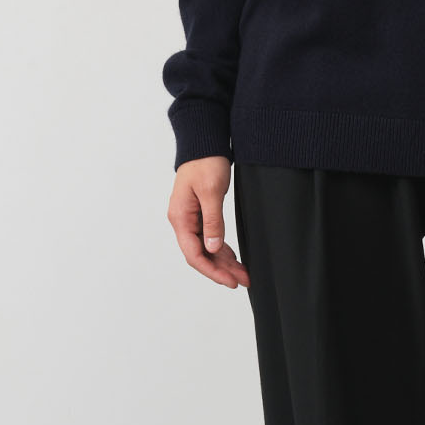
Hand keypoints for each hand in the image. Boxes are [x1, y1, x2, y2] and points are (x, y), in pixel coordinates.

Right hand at [167, 155, 249, 289]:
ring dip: (223, 262)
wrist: (204, 143)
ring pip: (206, 249)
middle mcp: (182, 221)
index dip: (212, 271)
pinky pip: (209, 238)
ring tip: (243, 274)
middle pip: (200, 255)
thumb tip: (212, 249)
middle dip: (221, 270)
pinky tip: (234, 258)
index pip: (194, 254)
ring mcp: (190, 218)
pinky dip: (222, 250)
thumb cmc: (206, 162)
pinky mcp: (199, 214)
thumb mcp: (211, 192)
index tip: (230, 281)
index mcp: (181, 218)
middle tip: (243, 280)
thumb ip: (212, 221)